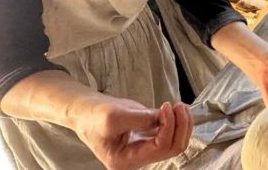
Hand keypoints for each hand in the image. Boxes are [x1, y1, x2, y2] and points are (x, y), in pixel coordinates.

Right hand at [71, 98, 192, 169]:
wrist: (86, 112)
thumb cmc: (94, 116)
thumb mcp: (116, 116)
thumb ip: (142, 118)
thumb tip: (165, 116)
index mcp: (125, 161)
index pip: (159, 147)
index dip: (169, 126)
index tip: (167, 107)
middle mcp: (137, 160)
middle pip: (172, 148)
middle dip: (180, 126)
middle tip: (179, 105)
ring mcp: (144, 150)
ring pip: (175, 142)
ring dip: (182, 124)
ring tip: (179, 106)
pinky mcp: (148, 139)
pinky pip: (169, 135)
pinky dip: (177, 122)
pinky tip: (175, 109)